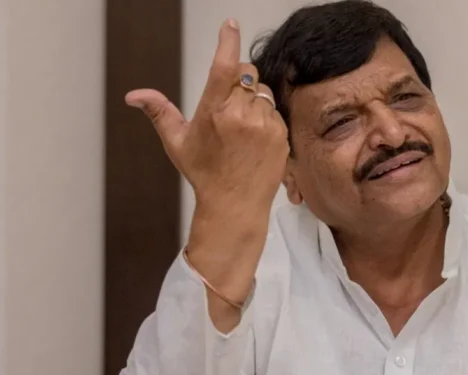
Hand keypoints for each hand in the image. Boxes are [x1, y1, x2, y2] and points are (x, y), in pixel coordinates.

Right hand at [125, 19, 287, 329]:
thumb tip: (134, 95)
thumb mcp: (177, 142)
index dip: (227, 41)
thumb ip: (159, 112)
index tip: (230, 25)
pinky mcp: (281, 135)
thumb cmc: (205, 173)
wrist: (235, 205)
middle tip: (230, 100)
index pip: (224, 65)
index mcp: (214, 111)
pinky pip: (275, 111)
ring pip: (263, 91)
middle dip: (239, 78)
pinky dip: (266, 116)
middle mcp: (241, 115)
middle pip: (247, 73)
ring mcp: (264, 125)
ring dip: (253, 99)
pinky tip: (255, 138)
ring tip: (241, 127)